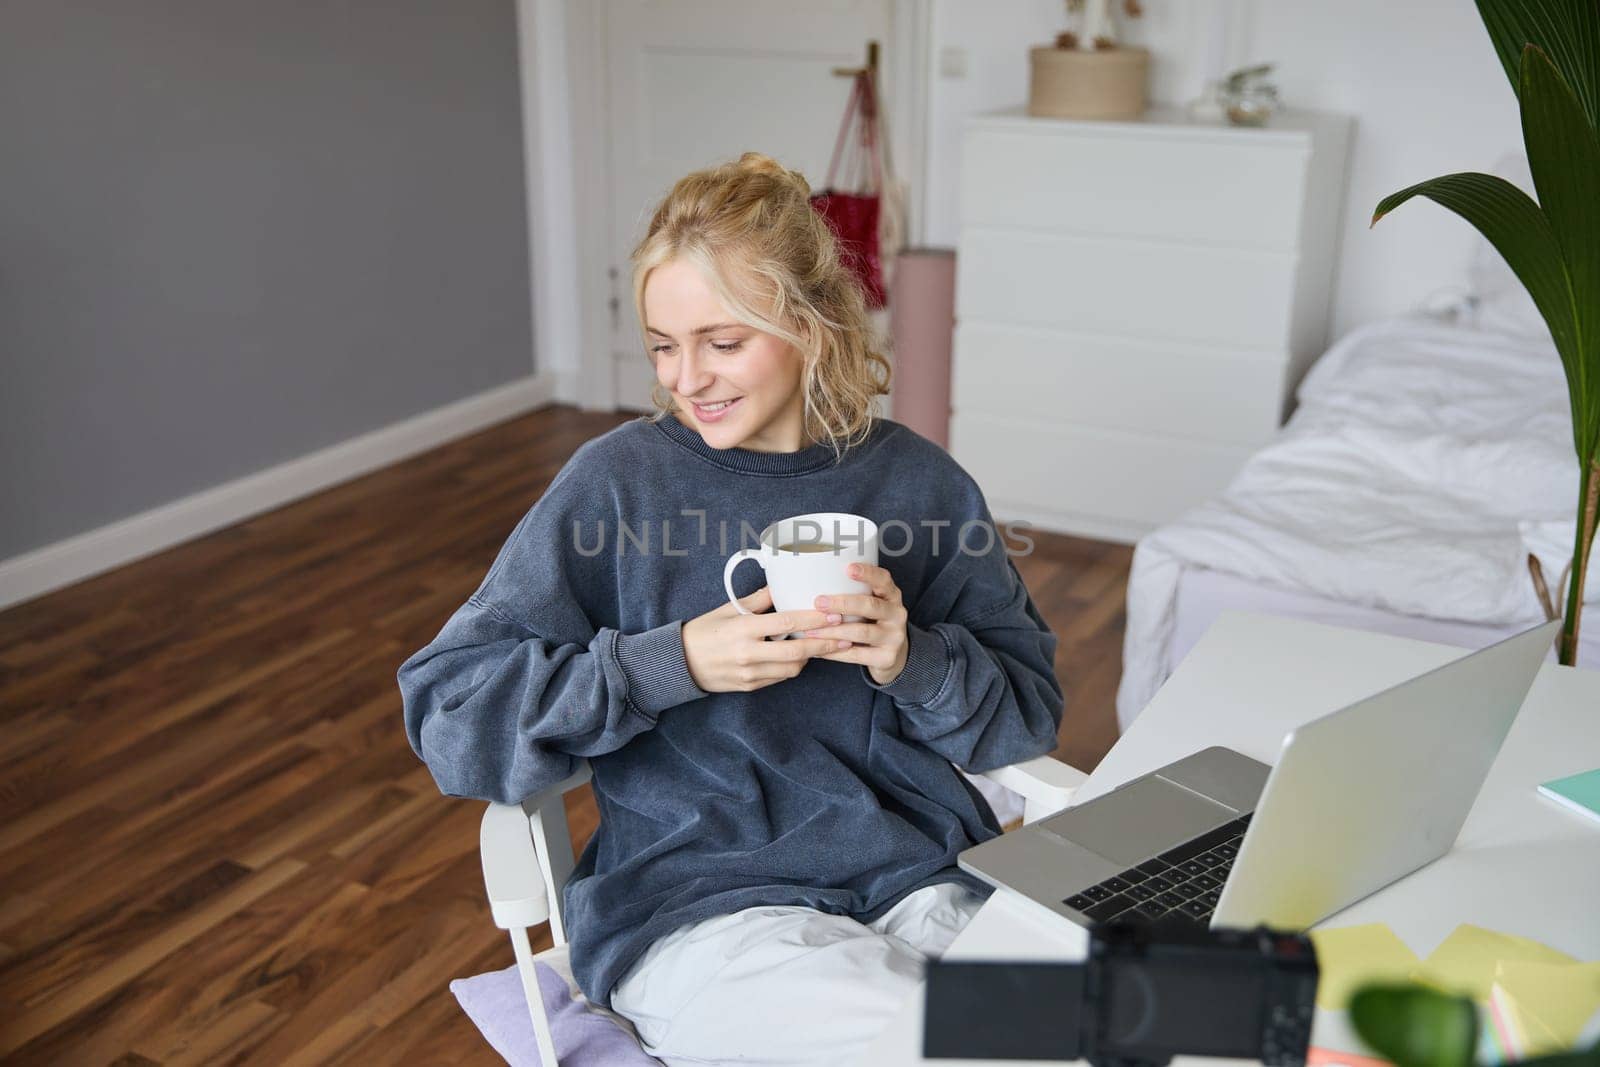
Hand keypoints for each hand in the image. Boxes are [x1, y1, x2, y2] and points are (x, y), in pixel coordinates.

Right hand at [681, 586, 849, 693]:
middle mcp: (748, 653)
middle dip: (824, 645)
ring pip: (792, 669)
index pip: (786, 624)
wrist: (680, 663)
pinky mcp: (750, 686)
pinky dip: (792, 667)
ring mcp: (750, 673)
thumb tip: (781, 585)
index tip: (834, 615)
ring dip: (809, 658)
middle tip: (846, 636)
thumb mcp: (728, 609)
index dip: (814, 621)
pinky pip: (779, 678)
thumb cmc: (703, 631)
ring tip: (823, 645)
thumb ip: (757, 600)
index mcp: (744, 629)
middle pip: (797, 652)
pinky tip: (800, 657)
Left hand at [806, 563, 908, 685]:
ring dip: (833, 631)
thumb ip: (854, 594)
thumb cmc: (873, 623)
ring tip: (811, 631)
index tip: (848, 568)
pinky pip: (856, 654)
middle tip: (819, 602)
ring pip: (861, 632)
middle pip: (870, 605)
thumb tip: (814, 581)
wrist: (894, 656)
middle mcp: (897, 614)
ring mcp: (894, 637)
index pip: (883, 580)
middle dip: (843, 603)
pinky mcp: (886, 658)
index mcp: (892, 596)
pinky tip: (819, 650)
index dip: (868, 573)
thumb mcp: (871, 605)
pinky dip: (835, 652)